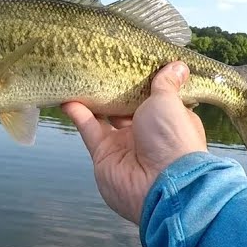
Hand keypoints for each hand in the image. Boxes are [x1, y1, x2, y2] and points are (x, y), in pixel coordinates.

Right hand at [62, 62, 207, 223]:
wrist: (160, 186)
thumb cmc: (173, 139)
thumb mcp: (170, 103)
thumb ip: (166, 84)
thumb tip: (178, 65)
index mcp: (170, 119)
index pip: (158, 97)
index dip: (148, 81)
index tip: (135, 60)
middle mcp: (149, 132)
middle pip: (129, 106)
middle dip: (119, 88)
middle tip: (104, 63)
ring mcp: (125, 144)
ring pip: (106, 116)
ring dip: (95, 98)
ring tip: (83, 75)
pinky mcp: (104, 154)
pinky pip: (89, 129)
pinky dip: (79, 113)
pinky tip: (67, 97)